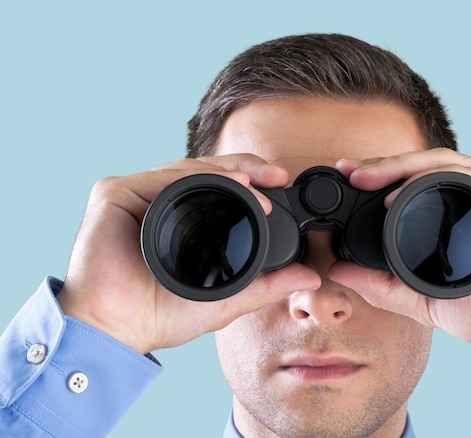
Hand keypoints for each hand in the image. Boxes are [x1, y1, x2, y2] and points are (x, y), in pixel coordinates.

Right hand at [57, 154, 319, 353]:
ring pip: (188, 169)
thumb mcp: (227, 298)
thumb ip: (267, 286)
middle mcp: (160, 203)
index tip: (281, 181)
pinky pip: (161, 177)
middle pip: (207, 173)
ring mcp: (137, 195)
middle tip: (276, 174)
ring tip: (258, 181)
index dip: (251, 182)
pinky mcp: (116, 194)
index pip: (220, 189)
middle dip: (245, 168)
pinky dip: (194, 177)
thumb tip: (310, 279)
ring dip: (226, 171)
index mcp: (181, 220)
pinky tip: (223, 182)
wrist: (117, 329)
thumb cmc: (161, 316)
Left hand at [329, 149, 470, 352]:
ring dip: (400, 165)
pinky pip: (470, 177)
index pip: (412, 183)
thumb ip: (382, 286)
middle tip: (349, 170)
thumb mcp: (421, 300)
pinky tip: (403, 193)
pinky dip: (433, 178)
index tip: (346, 178)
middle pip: (422, 165)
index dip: (379, 176)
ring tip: (366, 177)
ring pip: (441, 163)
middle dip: (382, 164)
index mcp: (455, 213)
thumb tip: (338, 271)